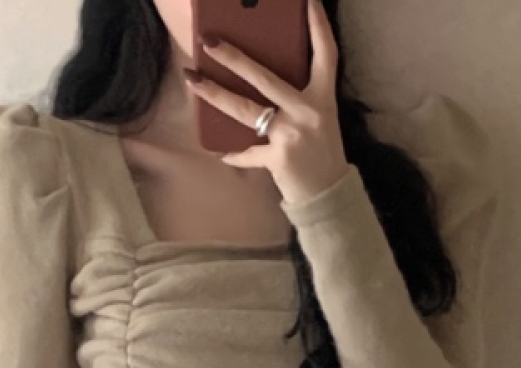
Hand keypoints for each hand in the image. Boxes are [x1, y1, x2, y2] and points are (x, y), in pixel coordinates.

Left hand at [184, 0, 349, 205]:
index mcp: (323, 98)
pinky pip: (247, 152)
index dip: (318, 25)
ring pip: (246, 110)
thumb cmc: (320, 154)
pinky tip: (219, 151)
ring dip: (215, 94)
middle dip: (235, 58)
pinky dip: (234, 153)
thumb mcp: (317, 119)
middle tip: (210, 41)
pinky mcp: (278, 158)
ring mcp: (292, 135)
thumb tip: (258, 80)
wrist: (328, 195)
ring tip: (193, 79)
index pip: (325, 54)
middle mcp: (308, 111)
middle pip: (266, 78)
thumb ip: (295, 99)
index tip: (308, 0)